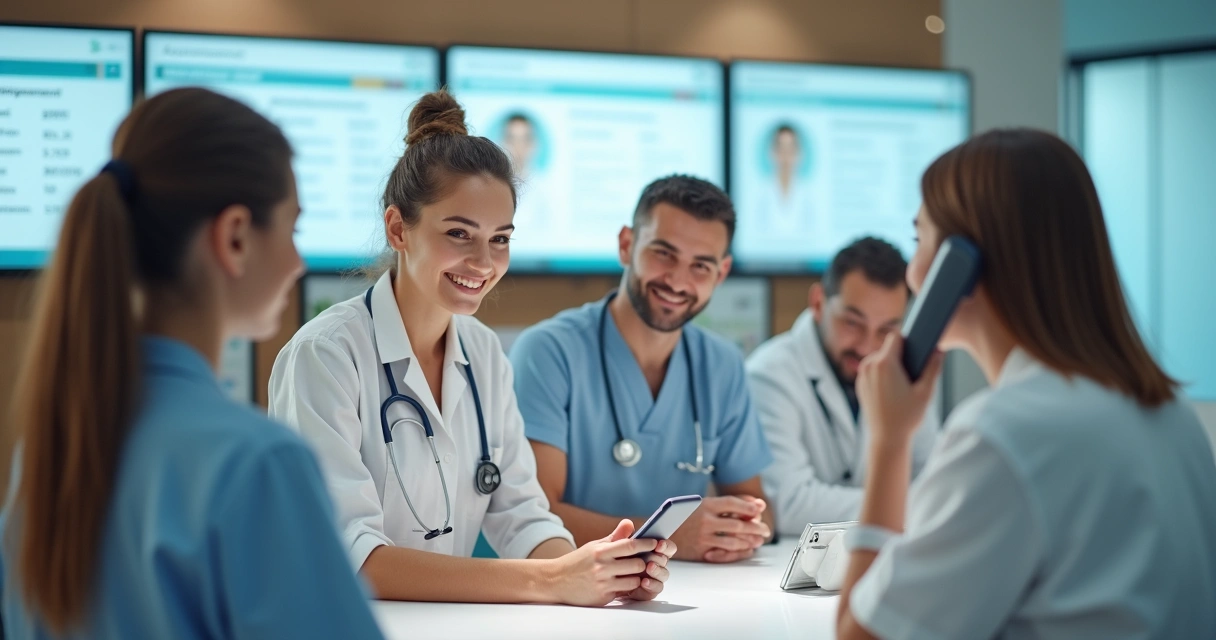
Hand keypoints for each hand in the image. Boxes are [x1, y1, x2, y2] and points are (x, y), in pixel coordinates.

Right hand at [548, 520, 673, 605]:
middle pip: (637, 564)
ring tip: (640, 573)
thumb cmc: (577, 562)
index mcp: (601, 551)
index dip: (647, 544)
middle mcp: (602, 567)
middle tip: (650, 561)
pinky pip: (624, 592)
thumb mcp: (594, 546)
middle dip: (646, 563)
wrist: (555, 581)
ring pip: (634, 580)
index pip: (630, 545)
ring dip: (639, 577)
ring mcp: (603, 583)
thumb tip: (630, 524)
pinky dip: (628, 588)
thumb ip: (615, 537)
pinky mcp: (603, 597)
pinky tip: (627, 583)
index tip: (657, 543)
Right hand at [670, 496, 769, 562]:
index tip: (759, 510)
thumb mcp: (700, 502)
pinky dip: (739, 553)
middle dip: (756, 527)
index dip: (749, 506)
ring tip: (759, 541)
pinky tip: (747, 550)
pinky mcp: (701, 552)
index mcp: (704, 505)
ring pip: (734, 540)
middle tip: (766, 530)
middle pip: (738, 523)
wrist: (658, 532)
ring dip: (750, 541)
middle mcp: (705, 520)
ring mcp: (703, 537)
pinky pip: (725, 553)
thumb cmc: (681, 516)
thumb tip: (756, 504)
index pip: (733, 503)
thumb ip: (727, 503)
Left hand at [856, 334, 943, 446]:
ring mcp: (862, 375)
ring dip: (891, 365)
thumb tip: (939, 350)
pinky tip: (893, 389)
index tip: (917, 349)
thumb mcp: (926, 392)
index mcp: (885, 363)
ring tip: (904, 382)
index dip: (908, 341)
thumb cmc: (907, 416)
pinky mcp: (860, 383)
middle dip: (901, 355)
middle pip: (888, 348)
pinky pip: (873, 370)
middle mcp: (869, 365)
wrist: (886, 438)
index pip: (896, 337)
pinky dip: (882, 374)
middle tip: (913, 372)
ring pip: (880, 358)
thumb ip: (933, 368)